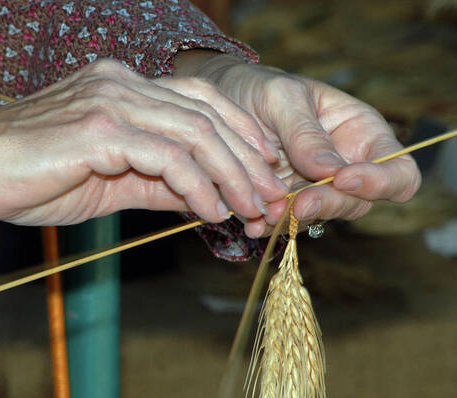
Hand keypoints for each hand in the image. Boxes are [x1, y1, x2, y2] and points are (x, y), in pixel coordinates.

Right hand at [0, 59, 287, 225]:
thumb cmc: (30, 175)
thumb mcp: (109, 180)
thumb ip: (157, 181)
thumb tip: (201, 197)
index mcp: (125, 86)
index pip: (201, 101)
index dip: (240, 136)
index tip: (263, 173)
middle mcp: (123, 83)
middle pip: (208, 115)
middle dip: (248, 160)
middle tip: (271, 198)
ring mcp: (112, 101)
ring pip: (196, 133)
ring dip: (232, 175)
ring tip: (252, 210)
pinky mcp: (99, 128)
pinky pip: (168, 156)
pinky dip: (198, 185)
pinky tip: (211, 211)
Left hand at [174, 51, 420, 236]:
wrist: (219, 99)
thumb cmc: (257, 86)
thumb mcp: (281, 98)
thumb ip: (305, 133)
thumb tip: (332, 171)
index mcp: (359, 132)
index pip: (399, 171)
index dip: (380, 182)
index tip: (343, 178)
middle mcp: (344, 165)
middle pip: (358, 202)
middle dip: (328, 204)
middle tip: (296, 203)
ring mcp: (314, 187)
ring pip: (319, 216)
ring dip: (294, 219)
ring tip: (265, 213)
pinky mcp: (283, 200)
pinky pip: (285, 221)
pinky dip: (269, 225)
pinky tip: (252, 225)